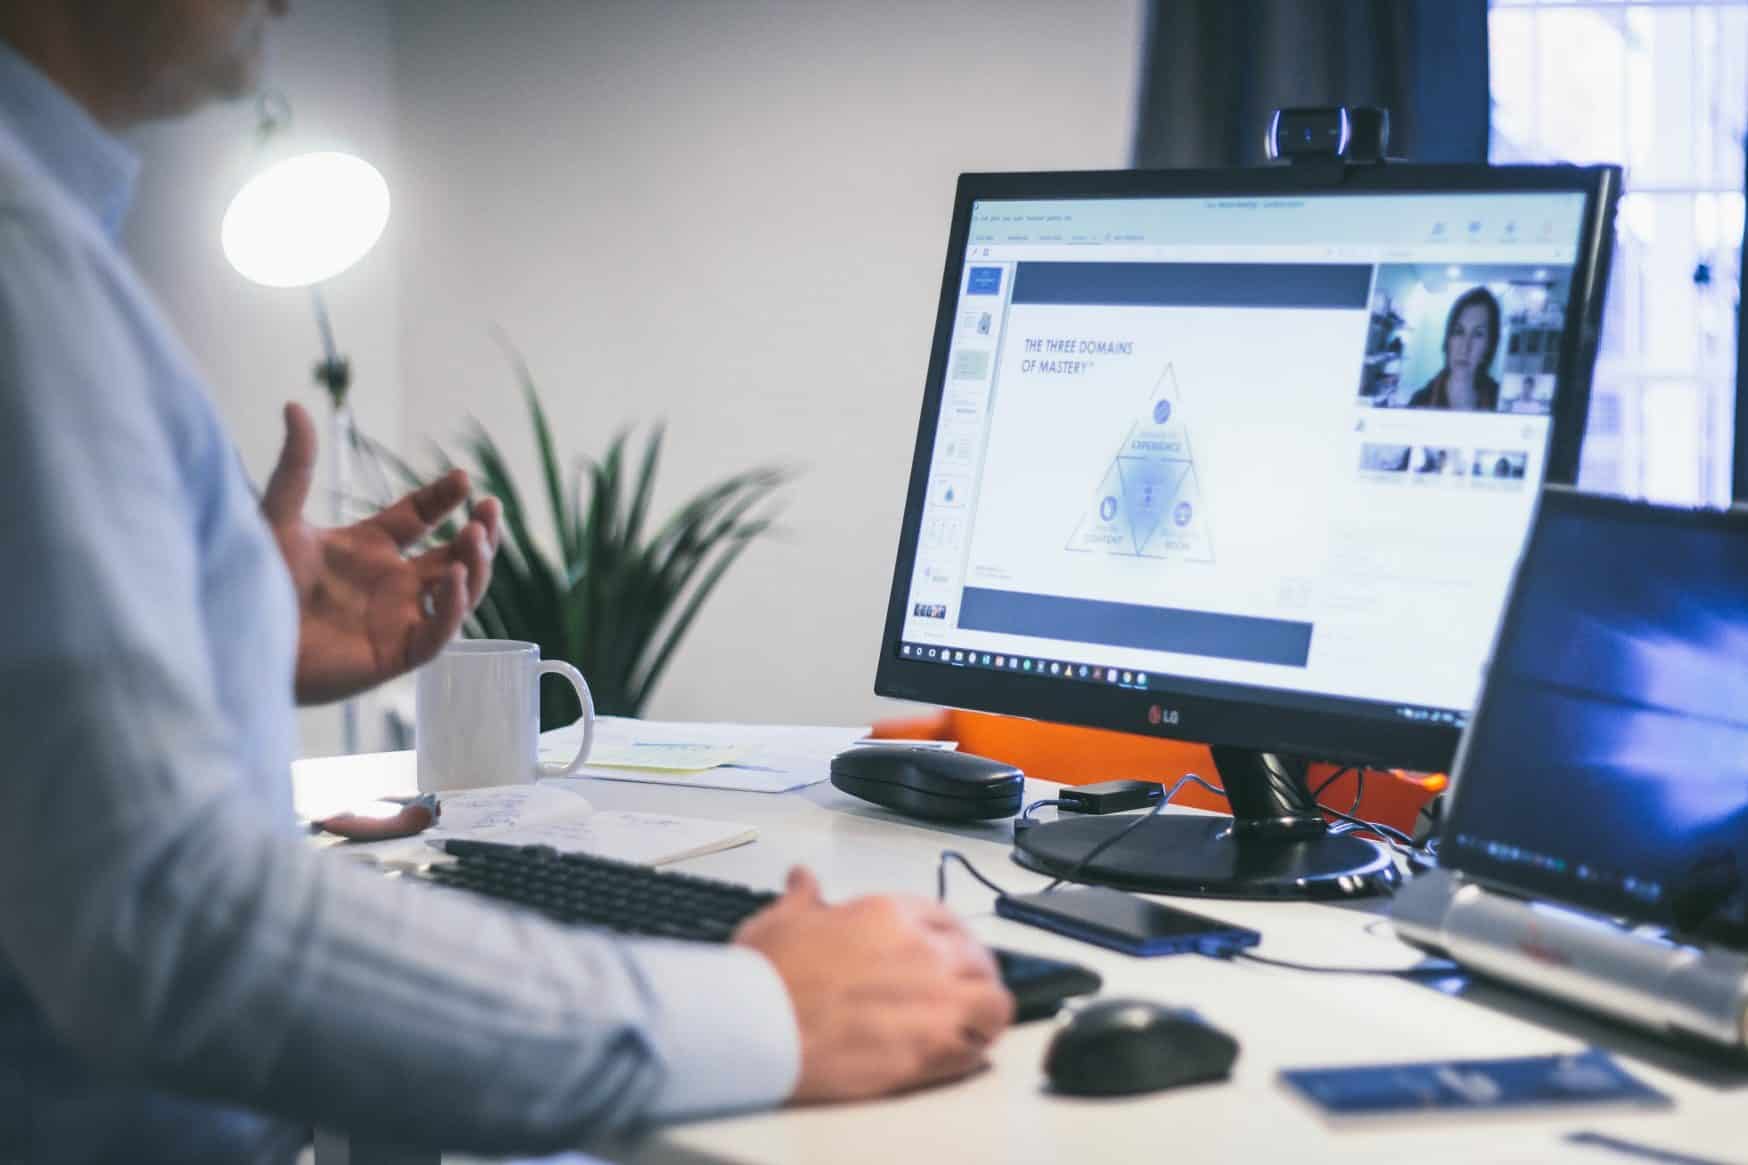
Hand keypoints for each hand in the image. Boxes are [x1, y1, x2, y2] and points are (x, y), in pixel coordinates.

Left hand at [261, 402, 502, 704]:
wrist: (237, 637)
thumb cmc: (254, 582)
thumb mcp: (279, 516)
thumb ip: (295, 466)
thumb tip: (295, 405)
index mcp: (368, 549)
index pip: (420, 518)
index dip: (444, 498)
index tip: (463, 479)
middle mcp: (391, 584)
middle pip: (455, 556)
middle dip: (480, 533)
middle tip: (489, 510)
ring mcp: (398, 620)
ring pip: (460, 593)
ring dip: (475, 566)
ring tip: (477, 536)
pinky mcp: (396, 656)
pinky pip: (439, 633)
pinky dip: (453, 606)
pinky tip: (453, 576)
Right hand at [734, 868, 1012, 1102]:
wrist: (758, 1026)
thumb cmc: (768, 976)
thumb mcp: (782, 918)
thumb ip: (804, 897)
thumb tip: (804, 880)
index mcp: (891, 915)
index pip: (947, 920)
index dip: (951, 939)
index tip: (947, 953)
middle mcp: (922, 953)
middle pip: (979, 959)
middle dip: (974, 974)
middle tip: (960, 990)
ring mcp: (931, 1003)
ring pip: (993, 1004)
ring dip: (985, 1012)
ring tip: (972, 1023)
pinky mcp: (928, 1052)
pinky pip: (975, 1050)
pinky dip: (971, 1052)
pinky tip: (957, 1054)